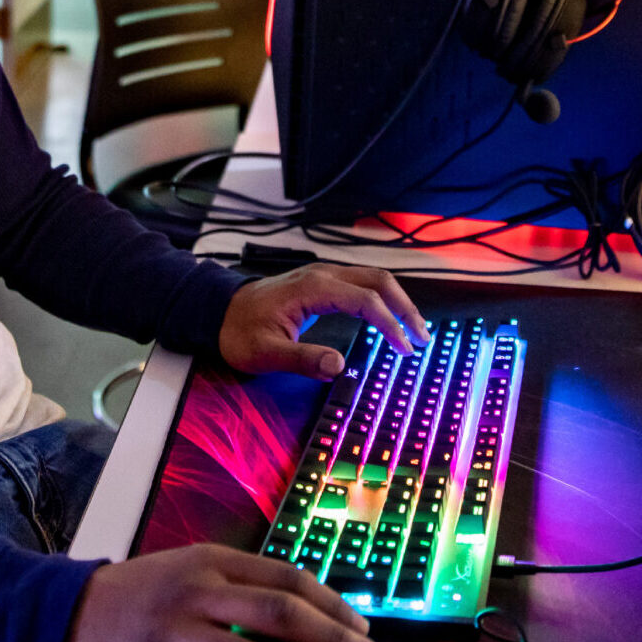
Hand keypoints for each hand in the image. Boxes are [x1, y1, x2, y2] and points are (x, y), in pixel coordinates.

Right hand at [57, 543, 377, 641]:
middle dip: (330, 639)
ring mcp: (173, 632)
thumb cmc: (133, 600)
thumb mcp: (186, 576)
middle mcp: (196, 590)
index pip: (286, 577)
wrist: (59, 616)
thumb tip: (305, 629)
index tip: (361, 628)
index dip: (331, 604)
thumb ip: (238, 594)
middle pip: (278, 612)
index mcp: (210, 560)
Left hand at [219, 263, 428, 378]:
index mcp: (313, 288)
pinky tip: (389, 320)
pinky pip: (362, 285)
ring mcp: (324, 276)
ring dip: (397, 302)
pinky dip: (382, 300)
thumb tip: (339, 367)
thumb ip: (302, 359)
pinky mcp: (323, 283)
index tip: (405, 348)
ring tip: (414, 331)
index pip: (365, 300)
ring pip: (374, 279)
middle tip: (422, 338)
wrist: (218, 311)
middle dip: (405, 308)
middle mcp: (323, 275)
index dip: (390, 323)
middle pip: (379, 280)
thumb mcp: (265, 352)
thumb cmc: (239, 331)